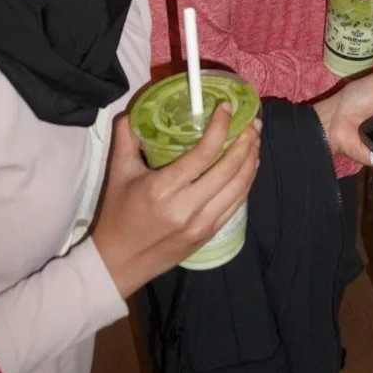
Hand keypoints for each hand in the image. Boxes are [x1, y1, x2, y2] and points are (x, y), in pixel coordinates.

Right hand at [93, 106, 260, 299]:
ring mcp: (201, 224)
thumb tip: (135, 110)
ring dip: (251, 160)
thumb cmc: (117, 215)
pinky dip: (247, 182)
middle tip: (252, 122)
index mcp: (162, 188)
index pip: (203, 153)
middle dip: (245, 141)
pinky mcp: (208, 234)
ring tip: (255, 139)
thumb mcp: (118, 173)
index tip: (227, 108)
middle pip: (228, 169)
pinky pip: (236, 204)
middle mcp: (186, 207)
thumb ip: (126, 137)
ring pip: (238, 187)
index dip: (220, 127)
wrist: (118, 264)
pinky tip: (250, 166)